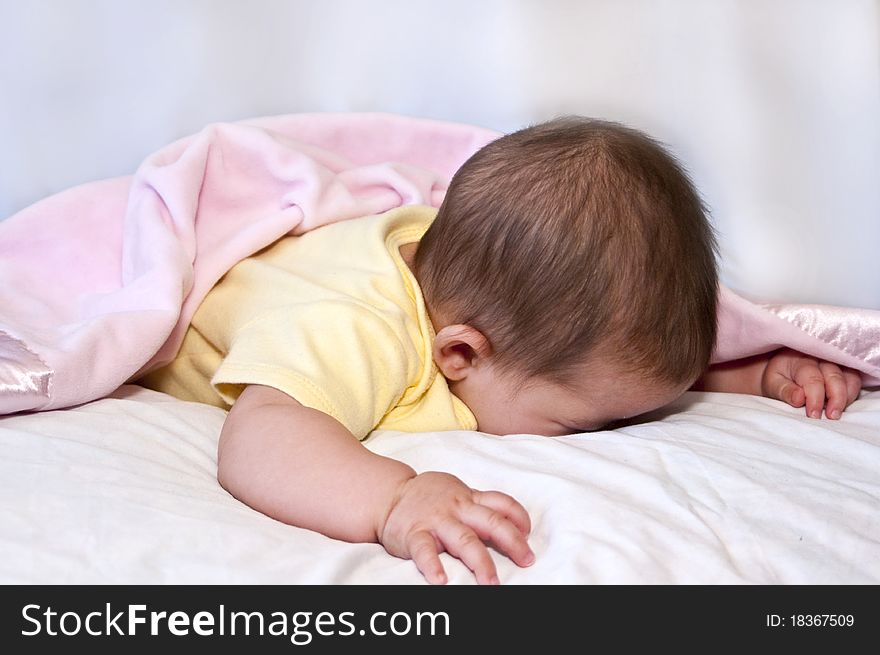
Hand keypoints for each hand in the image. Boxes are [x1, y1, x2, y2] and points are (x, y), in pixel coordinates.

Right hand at [377, 472, 533, 584]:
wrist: (388, 495)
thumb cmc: (428, 496)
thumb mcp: (456, 491)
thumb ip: (479, 505)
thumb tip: (512, 524)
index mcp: (468, 498)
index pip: (501, 503)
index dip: (519, 517)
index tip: (528, 533)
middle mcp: (457, 508)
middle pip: (491, 523)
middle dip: (513, 542)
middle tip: (527, 560)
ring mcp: (436, 521)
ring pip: (464, 540)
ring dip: (480, 562)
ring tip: (491, 583)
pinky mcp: (415, 534)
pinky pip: (425, 551)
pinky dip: (433, 567)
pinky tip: (441, 582)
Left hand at [761, 348, 861, 418]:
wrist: (782, 369)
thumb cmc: (777, 378)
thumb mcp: (772, 384)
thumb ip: (784, 391)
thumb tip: (799, 399)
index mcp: (799, 360)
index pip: (812, 379)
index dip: (815, 399)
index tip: (814, 415)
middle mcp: (819, 358)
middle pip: (835, 377)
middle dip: (836, 399)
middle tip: (831, 417)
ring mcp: (834, 362)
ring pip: (849, 377)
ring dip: (846, 397)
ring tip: (837, 412)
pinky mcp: (843, 368)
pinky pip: (854, 379)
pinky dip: (852, 393)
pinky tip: (843, 405)